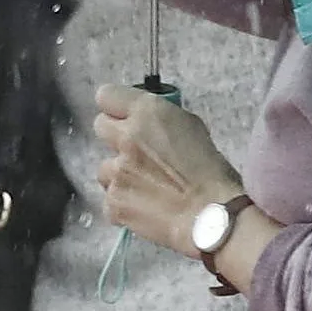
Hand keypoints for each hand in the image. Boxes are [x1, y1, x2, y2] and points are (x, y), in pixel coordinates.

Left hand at [96, 84, 279, 289]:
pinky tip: (145, 206)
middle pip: (100, 127)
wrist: (211, 215)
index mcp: (148, 113)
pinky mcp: (114, 201)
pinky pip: (109, 198)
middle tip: (136, 151)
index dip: (115, 107)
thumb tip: (148, 123)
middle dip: (116, 137)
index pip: (106, 95)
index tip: (122, 115)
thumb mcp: (192, 128)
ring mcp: (117, 171)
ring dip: (120, 174)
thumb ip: (162, 120)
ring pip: (104, 167)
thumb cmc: (210, 173)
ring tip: (146, 186)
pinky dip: (123, 202)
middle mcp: (127, 137)